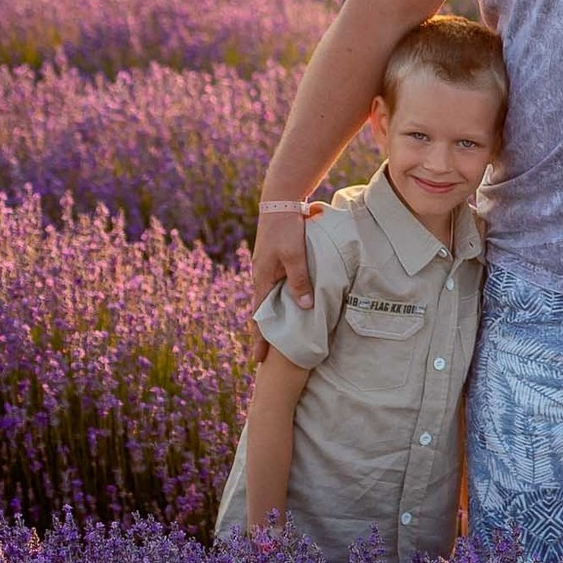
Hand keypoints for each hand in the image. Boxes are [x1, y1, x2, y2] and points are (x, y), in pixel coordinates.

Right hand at [245, 201, 323, 358]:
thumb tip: (304, 308)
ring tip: (277, 338)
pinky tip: (287, 306)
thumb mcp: (295, 255)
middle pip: (262, 312)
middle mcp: (261, 277)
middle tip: (266, 357)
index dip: (260, 339)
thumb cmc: (287, 229)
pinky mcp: (274, 261)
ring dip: (272, 318)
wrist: (279, 202)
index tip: (258, 360)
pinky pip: (276, 287)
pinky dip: (279, 300)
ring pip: (269, 300)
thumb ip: (299, 280)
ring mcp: (266, 269)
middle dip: (264, 334)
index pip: (260, 317)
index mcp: (262, 279)